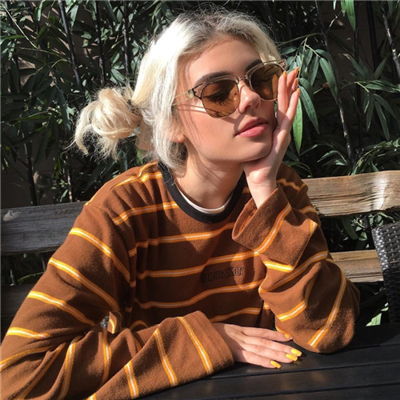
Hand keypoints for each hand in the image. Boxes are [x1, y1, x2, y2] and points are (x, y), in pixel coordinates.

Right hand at [213, 323, 301, 368]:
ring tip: (291, 358)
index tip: (288, 338)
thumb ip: (232, 334)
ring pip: (262, 349)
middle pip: (265, 341)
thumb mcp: (221, 330)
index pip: (261, 331)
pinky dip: (263, 361)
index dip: (275, 334)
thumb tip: (241, 338)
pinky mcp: (233, 353)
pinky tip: (274, 365)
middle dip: (282, 347)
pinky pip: (251, 358)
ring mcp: (238, 344)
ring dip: (278, 354)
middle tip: (297, 353)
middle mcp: (241, 335)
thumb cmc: (205, 333)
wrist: (194, 333)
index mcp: (238, 330)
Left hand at [244, 68, 299, 206]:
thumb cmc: (252, 163)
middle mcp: (279, 129)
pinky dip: (292, 106)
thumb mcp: (248, 143)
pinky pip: (288, 119)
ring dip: (289, 91)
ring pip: (287, 107)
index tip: (277, 76)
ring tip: (292, 75)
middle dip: (286, 86)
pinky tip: (295, 94)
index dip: (277, 92)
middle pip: (283, 103)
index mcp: (271, 129)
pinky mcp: (282, 138)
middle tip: (290, 69)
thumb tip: (234, 122)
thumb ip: (245, 132)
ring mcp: (282, 133)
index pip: (275, 106)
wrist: (258, 179)